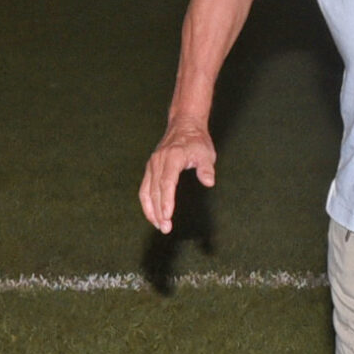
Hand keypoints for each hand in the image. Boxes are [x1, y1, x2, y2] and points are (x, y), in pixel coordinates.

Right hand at [139, 119, 216, 234]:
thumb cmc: (197, 141)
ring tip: (159, 225)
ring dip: (151, 210)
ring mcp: (152, 164)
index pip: (167, 182)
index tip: (168, 215)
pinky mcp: (150, 168)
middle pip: (155, 190)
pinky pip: (144, 188)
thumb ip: (206, 168)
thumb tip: (209, 182)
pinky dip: (147, 203)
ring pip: (146, 191)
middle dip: (159, 211)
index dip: (166, 200)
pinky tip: (153, 215)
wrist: (184, 124)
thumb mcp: (206, 153)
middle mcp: (158, 161)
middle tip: (165, 228)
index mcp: (172, 157)